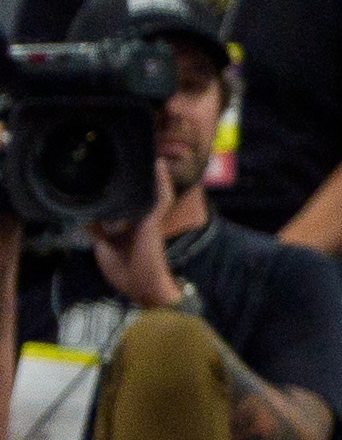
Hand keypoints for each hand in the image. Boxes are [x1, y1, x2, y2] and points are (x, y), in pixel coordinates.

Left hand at [89, 159, 184, 308]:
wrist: (144, 288)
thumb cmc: (127, 273)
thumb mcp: (104, 249)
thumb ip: (97, 232)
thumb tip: (82, 218)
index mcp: (129, 226)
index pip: (124, 201)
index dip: (119, 186)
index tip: (109, 170)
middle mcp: (141, 219)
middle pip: (140, 192)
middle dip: (138, 175)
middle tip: (127, 154)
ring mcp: (149, 219)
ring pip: (152, 190)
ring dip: (151, 173)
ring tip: (147, 152)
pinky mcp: (154, 220)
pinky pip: (160, 197)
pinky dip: (161, 181)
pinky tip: (157, 164)